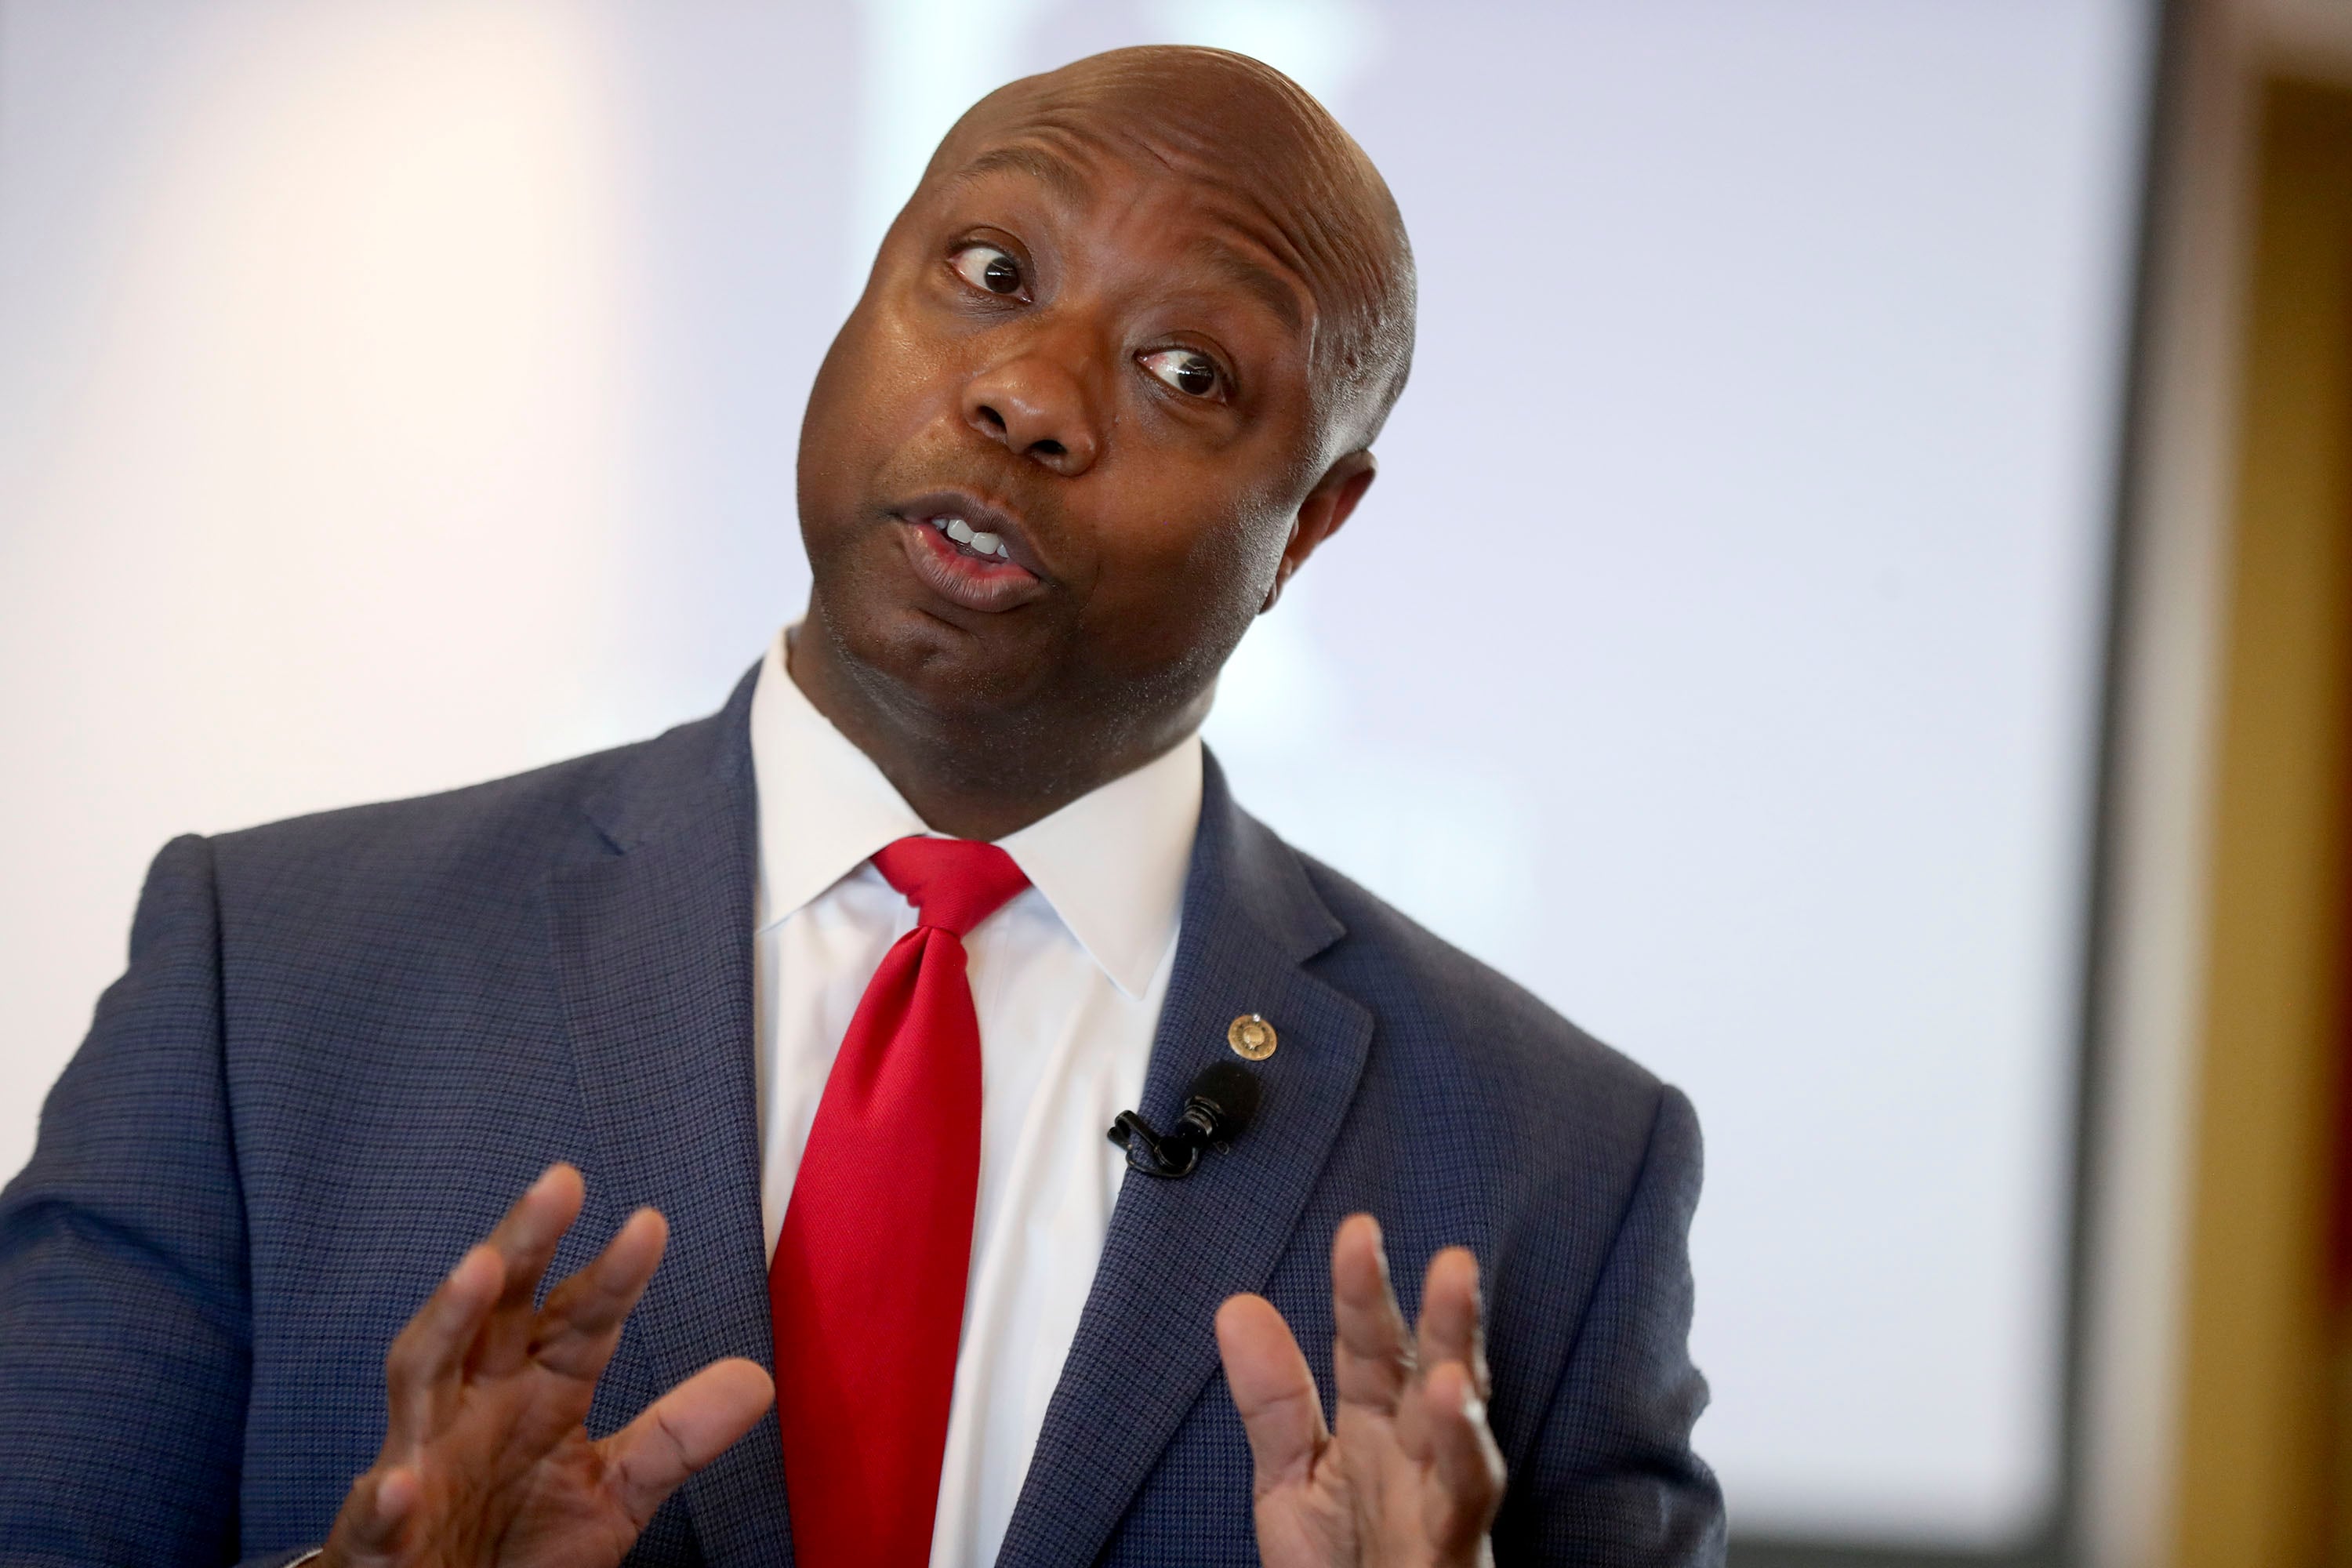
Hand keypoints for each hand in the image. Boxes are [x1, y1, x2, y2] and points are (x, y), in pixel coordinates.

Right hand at [319, 1165, 772, 1567]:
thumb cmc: (518, 1547)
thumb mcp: (614, 1492)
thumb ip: (676, 1436)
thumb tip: (758, 1379)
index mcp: (535, 1392)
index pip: (579, 1319)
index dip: (613, 1276)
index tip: (650, 1226)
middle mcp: (474, 1407)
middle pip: (495, 1311)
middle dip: (523, 1245)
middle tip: (559, 1183)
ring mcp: (421, 1463)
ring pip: (422, 1375)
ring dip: (447, 1320)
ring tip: (478, 1269)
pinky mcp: (380, 1542)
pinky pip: (376, 1517)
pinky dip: (383, 1499)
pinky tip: (400, 1483)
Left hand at [1217, 1216, 1504, 1567]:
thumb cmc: (1338, 1563)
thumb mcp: (1291, 1476)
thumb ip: (1273, 1399)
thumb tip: (1237, 1307)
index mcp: (1376, 1425)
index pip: (1369, 1345)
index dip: (1363, 1291)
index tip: (1358, 1232)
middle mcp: (1416, 1454)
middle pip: (1434, 1374)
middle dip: (1447, 1323)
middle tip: (1454, 1263)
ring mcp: (1439, 1503)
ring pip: (1462, 1438)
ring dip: (1464, 1396)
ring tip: (1454, 1359)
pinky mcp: (1451, 1550)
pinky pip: (1462, 1503)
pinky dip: (1463, 1458)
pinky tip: (1450, 1411)